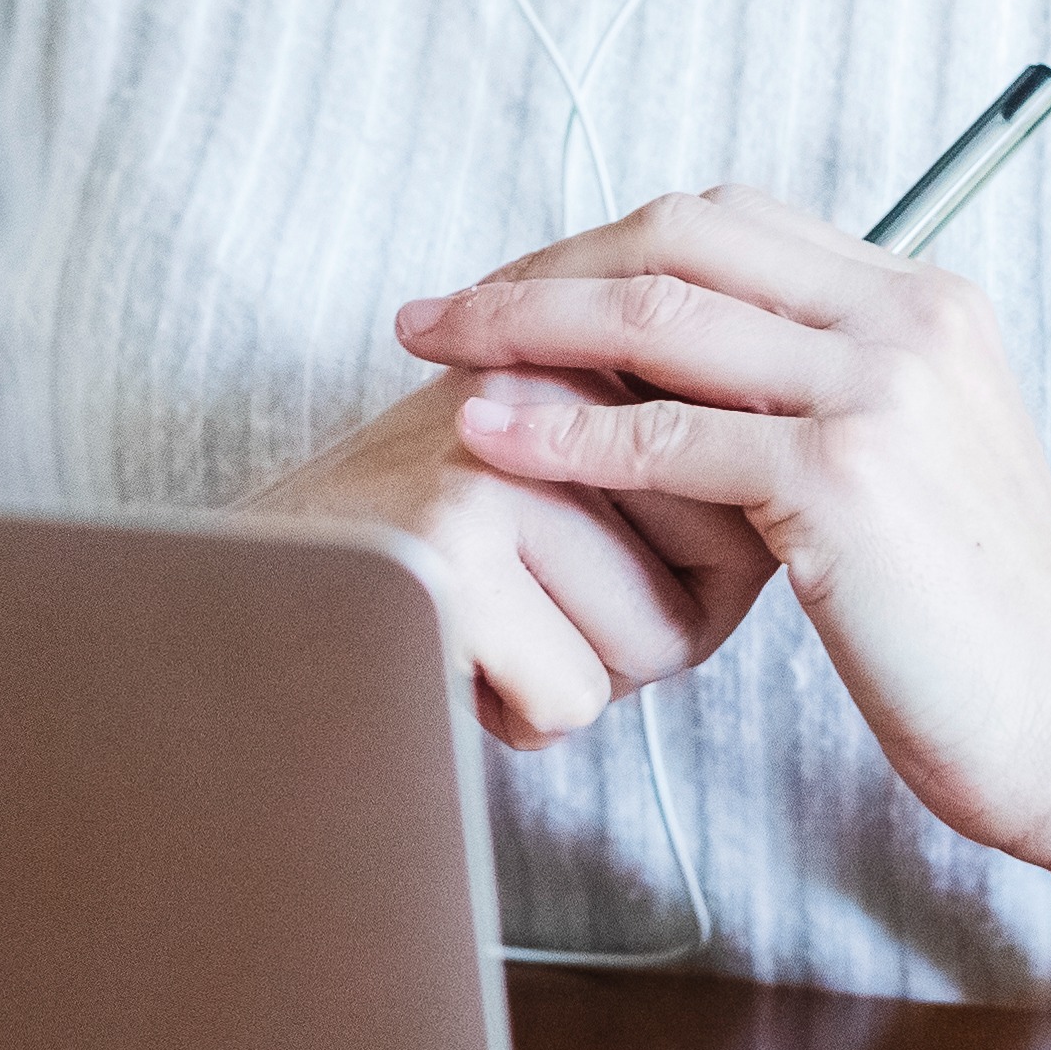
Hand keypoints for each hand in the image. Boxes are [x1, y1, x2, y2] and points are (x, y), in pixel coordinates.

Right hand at [237, 363, 775, 753]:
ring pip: (660, 639)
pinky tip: (455, 660)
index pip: (754, 475)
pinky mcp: (453, 545)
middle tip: (539, 594)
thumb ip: (682, 462)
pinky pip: (576, 694)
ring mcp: (498, 454)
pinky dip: (520, 713)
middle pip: (728, 558)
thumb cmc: (432, 560)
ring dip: (585, 670)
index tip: (599, 547)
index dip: (703, 557)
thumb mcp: (568, 474)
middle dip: (656, 618)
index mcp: (592, 337)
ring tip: (492, 621)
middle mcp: (549, 373)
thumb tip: (796, 516)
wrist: (254, 598)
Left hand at [402, 186, 1050, 1013]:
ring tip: (436, 350)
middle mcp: (908, 316)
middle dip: (547, 261)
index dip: (611, 241)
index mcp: (927, 298)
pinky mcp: (843, 478)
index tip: (521, 286)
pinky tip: (491, 441)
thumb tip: (696, 372)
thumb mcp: (917, 462)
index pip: (734, 218)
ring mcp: (879, 388)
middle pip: (684, 235)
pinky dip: (562, 430)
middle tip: (446, 309)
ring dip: (526, 323)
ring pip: (660, 315)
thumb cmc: (979, 619)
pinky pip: (665, 434)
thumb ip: (826, 393)